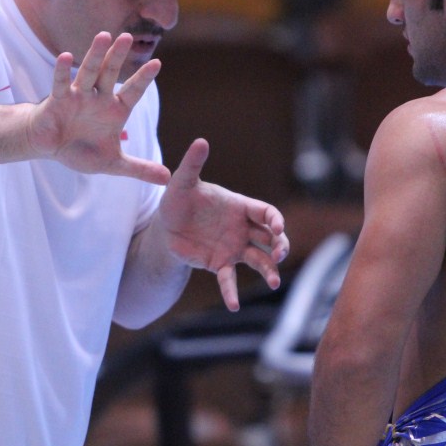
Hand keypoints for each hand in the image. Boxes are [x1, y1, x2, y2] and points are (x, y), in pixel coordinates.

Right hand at [28, 32, 169, 184]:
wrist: (51, 148)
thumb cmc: (81, 149)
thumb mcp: (113, 163)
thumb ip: (139, 168)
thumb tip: (168, 178)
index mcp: (115, 110)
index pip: (132, 91)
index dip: (143, 79)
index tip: (157, 63)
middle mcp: (98, 98)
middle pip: (110, 73)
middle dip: (118, 56)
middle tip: (127, 36)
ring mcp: (78, 96)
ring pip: (88, 72)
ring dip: (95, 55)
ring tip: (103, 36)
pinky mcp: (57, 100)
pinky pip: (61, 84)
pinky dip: (62, 72)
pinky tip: (65, 57)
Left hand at [158, 138, 287, 309]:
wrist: (165, 225)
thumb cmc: (178, 199)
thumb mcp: (182, 182)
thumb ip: (192, 163)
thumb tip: (201, 141)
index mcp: (240, 206)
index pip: (266, 213)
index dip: (275, 220)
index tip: (277, 229)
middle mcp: (243, 228)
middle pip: (271, 238)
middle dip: (280, 246)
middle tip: (280, 254)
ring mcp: (234, 248)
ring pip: (259, 260)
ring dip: (268, 271)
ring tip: (273, 282)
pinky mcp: (219, 264)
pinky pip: (229, 280)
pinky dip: (231, 292)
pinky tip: (232, 305)